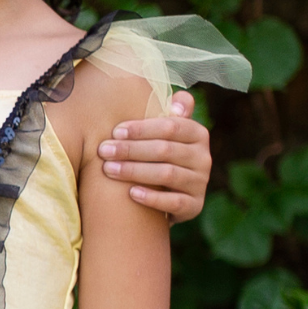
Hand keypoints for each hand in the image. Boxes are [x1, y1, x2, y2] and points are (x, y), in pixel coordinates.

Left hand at [98, 91, 212, 221]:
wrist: (168, 196)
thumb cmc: (159, 155)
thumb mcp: (165, 133)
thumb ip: (169, 113)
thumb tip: (177, 102)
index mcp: (197, 134)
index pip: (171, 127)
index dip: (142, 128)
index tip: (115, 132)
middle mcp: (203, 157)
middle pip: (165, 150)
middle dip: (131, 149)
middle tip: (104, 151)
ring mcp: (200, 183)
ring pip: (167, 174)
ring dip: (134, 171)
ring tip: (108, 169)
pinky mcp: (195, 206)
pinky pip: (174, 202)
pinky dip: (152, 197)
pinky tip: (130, 193)